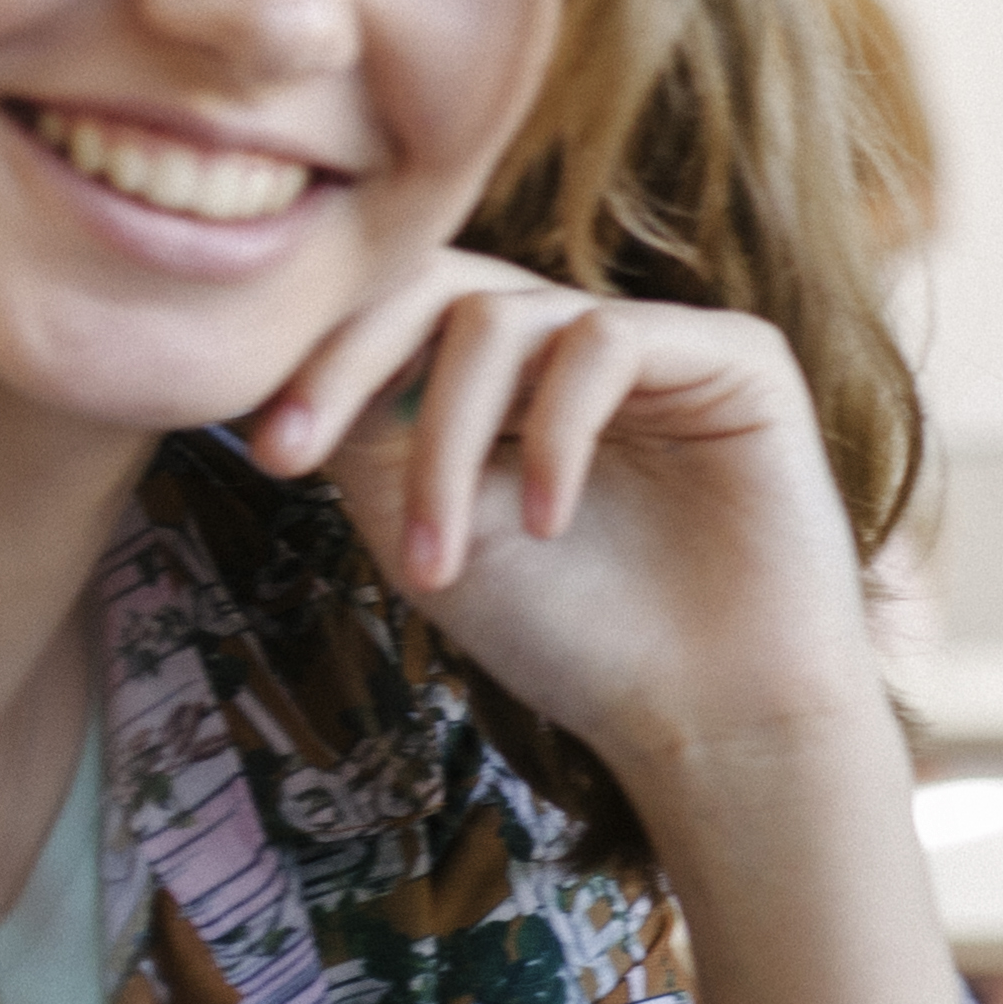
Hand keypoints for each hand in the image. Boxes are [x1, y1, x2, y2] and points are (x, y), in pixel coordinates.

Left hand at [246, 254, 881, 790]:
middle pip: (435, 285)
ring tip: (435, 563)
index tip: (267, 454)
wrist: (715, 718)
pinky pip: (604, 344)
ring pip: (502, 319)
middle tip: (289, 454)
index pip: (398, 313)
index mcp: (507, 383)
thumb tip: (280, 355)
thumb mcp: (429, 531)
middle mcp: (575, 347)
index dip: (320, 361)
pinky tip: (546, 522)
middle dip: (346, 363)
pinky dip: (554, 436)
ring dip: (441, 438)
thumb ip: (365, 434)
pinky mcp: (735, 356)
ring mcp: (655, 345)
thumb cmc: (578, 642)